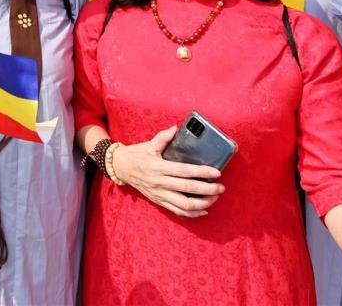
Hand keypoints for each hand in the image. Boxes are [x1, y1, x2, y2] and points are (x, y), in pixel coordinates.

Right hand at [110, 125, 224, 217]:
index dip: (202, 172)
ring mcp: (159, 194)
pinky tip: (204, 209)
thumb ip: (164, 137)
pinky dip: (192, 213)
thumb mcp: (149, 145)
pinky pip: (178, 211)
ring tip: (214, 198)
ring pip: (184, 204)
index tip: (216, 173)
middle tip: (221, 187)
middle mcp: (159, 182)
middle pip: (188, 189)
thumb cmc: (136, 154)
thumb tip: (176, 127)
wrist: (120, 168)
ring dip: (203, 203)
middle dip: (208, 189)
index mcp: (158, 167)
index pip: (184, 171)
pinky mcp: (158, 201)